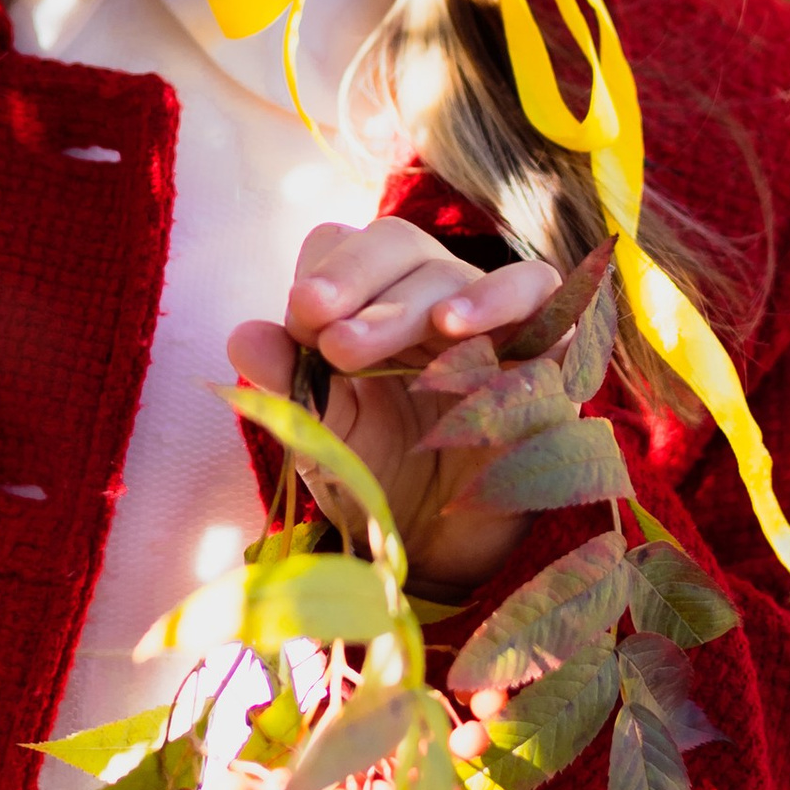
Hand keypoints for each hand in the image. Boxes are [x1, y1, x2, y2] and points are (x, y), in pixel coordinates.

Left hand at [228, 217, 560, 596]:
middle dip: (350, 282)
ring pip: (451, 272)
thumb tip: (243, 335)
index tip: (298, 324)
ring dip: (400, 302)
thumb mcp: (328, 438)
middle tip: (316, 327)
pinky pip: (541, 295)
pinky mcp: (546, 349)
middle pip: (395, 244)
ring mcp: (488, 318)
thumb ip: (289, 386)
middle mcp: (428, 296)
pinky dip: (498, 296)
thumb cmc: (385, 476)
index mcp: (369, 303)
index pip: (342, 245)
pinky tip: (455, 324)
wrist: (453, 545)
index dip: (321, 275)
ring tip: (354, 346)